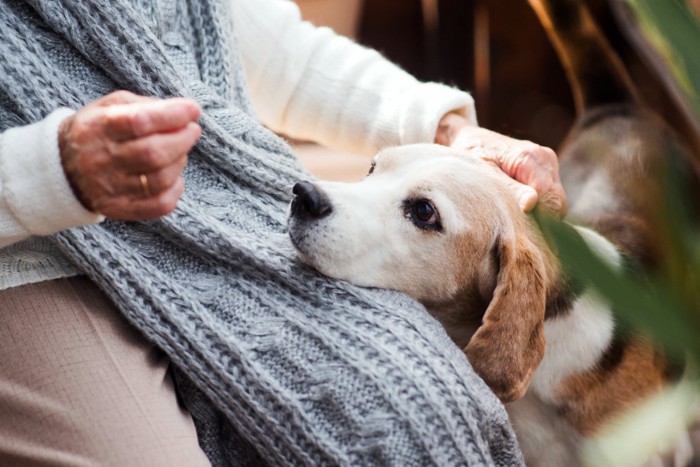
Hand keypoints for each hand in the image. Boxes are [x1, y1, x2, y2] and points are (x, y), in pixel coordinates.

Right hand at [59, 91, 201, 220]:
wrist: (63, 167)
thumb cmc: (99, 130)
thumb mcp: (111, 106)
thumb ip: (145, 106)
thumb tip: (184, 112)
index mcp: (98, 127)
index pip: (140, 121)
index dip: (173, 115)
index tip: (193, 110)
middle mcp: (101, 159)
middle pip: (153, 153)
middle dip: (183, 139)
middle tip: (192, 131)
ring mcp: (110, 188)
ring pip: (160, 179)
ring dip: (180, 162)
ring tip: (179, 151)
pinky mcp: (119, 209)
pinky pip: (159, 205)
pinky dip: (176, 189)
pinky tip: (175, 177)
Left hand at [435, 112, 567, 216]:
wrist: (469, 139)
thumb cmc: (471, 157)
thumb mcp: (484, 174)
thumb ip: (510, 189)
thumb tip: (531, 204)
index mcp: (529, 158)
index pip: (550, 199)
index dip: (540, 220)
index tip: (522, 233)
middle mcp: (544, 157)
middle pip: (558, 201)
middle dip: (542, 219)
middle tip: (516, 228)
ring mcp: (548, 161)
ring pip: (557, 200)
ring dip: (541, 212)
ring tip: (514, 214)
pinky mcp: (546, 167)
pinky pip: (551, 194)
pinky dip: (539, 204)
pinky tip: (519, 206)